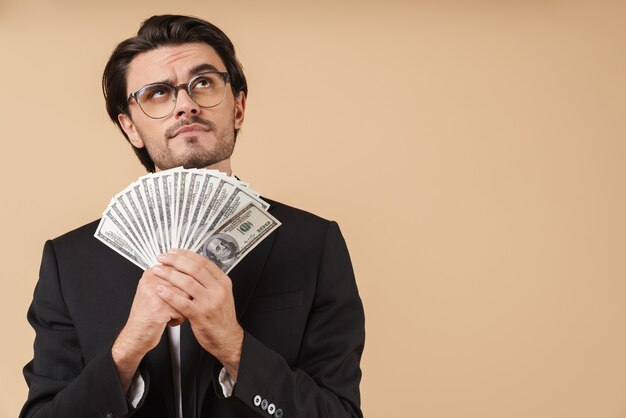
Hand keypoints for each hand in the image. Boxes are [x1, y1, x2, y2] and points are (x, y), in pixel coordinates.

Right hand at [112, 268, 188, 390]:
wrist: (136, 335)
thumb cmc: (148, 315)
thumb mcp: (156, 291)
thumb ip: (171, 279)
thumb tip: (193, 273)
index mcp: (151, 273)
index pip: (180, 269)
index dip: (184, 284)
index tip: (179, 292)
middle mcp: (151, 281)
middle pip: (185, 283)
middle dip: (185, 297)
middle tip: (174, 305)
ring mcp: (155, 294)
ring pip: (186, 296)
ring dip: (183, 308)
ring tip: (170, 313)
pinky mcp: (159, 308)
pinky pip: (183, 310)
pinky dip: (179, 318)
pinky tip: (167, 320)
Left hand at [152, 249, 243, 378]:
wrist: (227, 338)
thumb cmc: (221, 317)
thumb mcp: (221, 294)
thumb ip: (209, 281)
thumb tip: (192, 266)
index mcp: (222, 282)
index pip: (203, 262)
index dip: (186, 254)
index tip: (174, 252)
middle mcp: (218, 290)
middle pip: (194, 269)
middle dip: (175, 261)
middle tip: (162, 258)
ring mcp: (210, 302)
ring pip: (187, 282)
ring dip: (169, 274)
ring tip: (157, 270)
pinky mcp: (201, 315)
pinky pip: (182, 302)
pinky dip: (169, 295)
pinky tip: (160, 290)